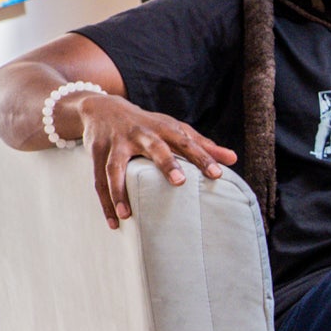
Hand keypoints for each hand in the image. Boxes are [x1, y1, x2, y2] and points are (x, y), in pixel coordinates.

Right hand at [73, 93, 235, 228]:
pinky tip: (115, 222)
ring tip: (128, 216)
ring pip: (116, 168)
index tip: (218, 174)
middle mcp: (140, 133)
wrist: (102, 108)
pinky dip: (106, 202)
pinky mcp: (97, 152)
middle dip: (166, 163)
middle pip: (154, 147)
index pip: (186, 142)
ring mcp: (116, 143)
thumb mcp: (173, 129)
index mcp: (163, 129)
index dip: (203, 156)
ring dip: (120, 191)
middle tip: (179, 182)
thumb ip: (202, 145)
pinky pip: (99, 180)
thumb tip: (233, 159)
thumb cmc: (147, 123)